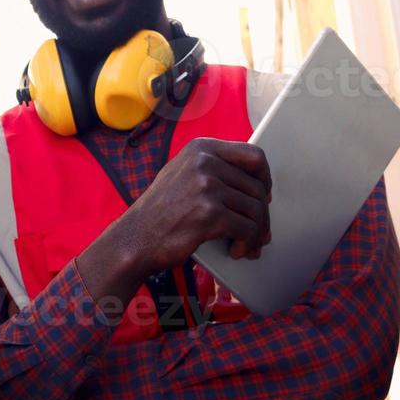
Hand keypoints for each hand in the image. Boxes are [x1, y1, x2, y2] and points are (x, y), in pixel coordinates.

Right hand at [94, 138, 271, 277]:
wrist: (134, 239)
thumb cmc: (159, 212)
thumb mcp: (182, 174)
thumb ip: (212, 168)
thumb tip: (252, 180)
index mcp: (201, 149)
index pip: (253, 155)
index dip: (265, 178)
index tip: (263, 195)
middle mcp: (205, 162)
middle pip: (257, 187)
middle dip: (262, 215)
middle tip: (259, 232)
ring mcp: (207, 187)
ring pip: (256, 210)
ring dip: (257, 233)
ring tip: (249, 245)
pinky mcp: (210, 214)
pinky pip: (248, 229)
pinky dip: (248, 244)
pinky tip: (238, 251)